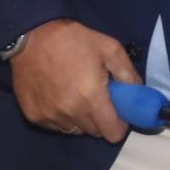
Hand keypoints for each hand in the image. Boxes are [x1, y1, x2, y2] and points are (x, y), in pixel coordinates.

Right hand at [10, 19, 138, 141]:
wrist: (31, 35)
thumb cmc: (74, 40)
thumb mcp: (110, 48)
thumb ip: (128, 74)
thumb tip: (138, 94)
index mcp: (91, 98)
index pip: (113, 134)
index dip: (119, 125)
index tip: (117, 112)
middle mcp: (71, 113)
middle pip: (95, 133)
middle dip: (100, 119)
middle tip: (97, 98)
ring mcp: (50, 117)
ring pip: (75, 130)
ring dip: (80, 119)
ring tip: (76, 95)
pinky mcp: (34, 117)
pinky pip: (56, 126)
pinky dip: (61, 117)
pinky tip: (58, 96)